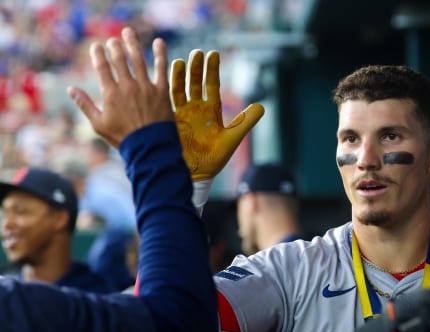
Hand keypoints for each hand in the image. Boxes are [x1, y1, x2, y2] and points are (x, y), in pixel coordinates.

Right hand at [67, 27, 173, 147]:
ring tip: (128, 32)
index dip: (98, 53)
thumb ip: (85, 104)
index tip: (96, 46)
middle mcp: (128, 87)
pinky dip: (160, 54)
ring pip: (138, 59)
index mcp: (111, 94)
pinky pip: (162, 69)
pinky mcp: (162, 91)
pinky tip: (158, 42)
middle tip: (113, 40)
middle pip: (119, 59)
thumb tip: (70, 89)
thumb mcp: (98, 124)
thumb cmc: (123, 138)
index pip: (101, 66)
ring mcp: (146, 88)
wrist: (150, 148)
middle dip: (115, 46)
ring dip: (133, 43)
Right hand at [171, 49, 263, 180]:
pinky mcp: (169, 122)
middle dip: (196, 68)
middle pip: (195, 83)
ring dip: (180, 75)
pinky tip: (163, 76)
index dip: (212, 71)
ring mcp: (181, 115)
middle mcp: (196, 110)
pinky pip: (166, 102)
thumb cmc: (214, 160)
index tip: (213, 54)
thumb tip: (261, 106)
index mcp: (211, 112)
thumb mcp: (231, 139)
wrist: (195, 175)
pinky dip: (165, 89)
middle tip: (197, 52)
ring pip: (179, 89)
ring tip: (181, 61)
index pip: (212, 86)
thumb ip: (245, 122)